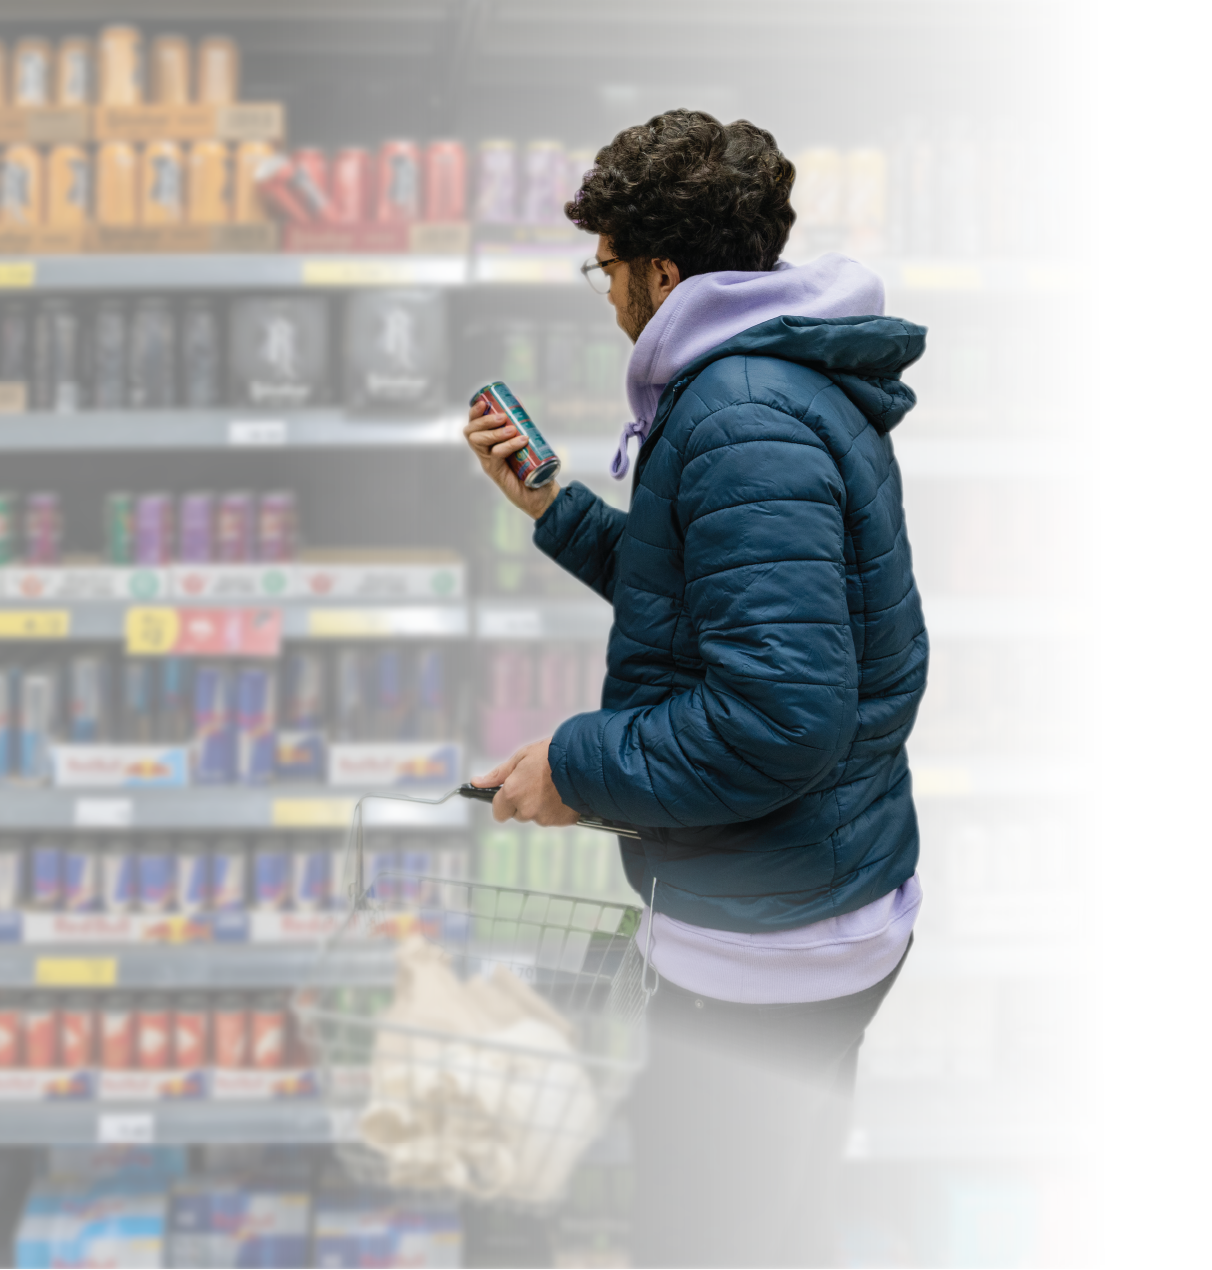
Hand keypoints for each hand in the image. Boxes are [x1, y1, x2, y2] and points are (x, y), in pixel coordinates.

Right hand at [464, 395, 559, 520]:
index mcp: (488, 444)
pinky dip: (508, 445)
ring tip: (512, 429)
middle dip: (483, 420)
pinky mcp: (496, 474)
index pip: (472, 425)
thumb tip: (517, 402)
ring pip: (477, 442)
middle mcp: (484, 453)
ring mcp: (488, 464)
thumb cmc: (535, 469)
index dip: (474, 413)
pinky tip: (522, 440)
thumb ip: (522, 423)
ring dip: (494, 432)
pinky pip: (496, 454)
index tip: (484, 402)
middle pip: (469, 432)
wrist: (543, 495)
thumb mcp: (528, 441)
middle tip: (502, 417)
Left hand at [471, 737, 579, 827]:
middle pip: (518, 815)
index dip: (504, 803)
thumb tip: (477, 782)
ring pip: (537, 818)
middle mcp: (526, 810)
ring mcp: (545, 818)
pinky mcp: (562, 822)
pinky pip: (554, 820)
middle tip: (536, 785)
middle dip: (524, 804)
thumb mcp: (521, 757)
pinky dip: (557, 811)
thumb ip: (498, 774)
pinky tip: (563, 794)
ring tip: (553, 787)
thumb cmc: (551, 754)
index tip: (512, 793)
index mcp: (512, 793)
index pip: (498, 813)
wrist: (582, 760)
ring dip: (541, 807)